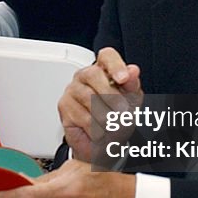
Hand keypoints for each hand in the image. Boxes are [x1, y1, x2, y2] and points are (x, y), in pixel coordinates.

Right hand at [58, 48, 142, 162]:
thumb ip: (132, 84)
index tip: (123, 79)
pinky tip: (98, 129)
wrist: (104, 142)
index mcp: (103, 69)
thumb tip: (133, 70)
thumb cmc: (117, 116)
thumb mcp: (131, 100)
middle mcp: (85, 75)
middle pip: (94, 75)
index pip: (107, 56)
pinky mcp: (64, 107)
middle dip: (112, 96)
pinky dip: (96, 128)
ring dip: (107, 117)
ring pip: (90, 99)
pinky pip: (84, 117)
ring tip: (110, 123)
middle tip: (123, 111)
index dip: (115, 65)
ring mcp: (72, 90)